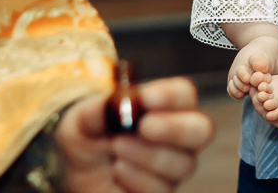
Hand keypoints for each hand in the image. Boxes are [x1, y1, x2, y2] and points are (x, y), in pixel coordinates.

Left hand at [56, 76, 214, 192]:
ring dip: (148, 155)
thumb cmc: (88, 134)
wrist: (76, 171)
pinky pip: (163, 190)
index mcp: (165, 106)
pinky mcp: (161, 191)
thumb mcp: (81, 119)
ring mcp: (174, 167)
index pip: (184, 94)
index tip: (145, 98)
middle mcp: (178, 136)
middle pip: (201, 130)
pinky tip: (118, 170)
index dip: (170, 96)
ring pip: (183, 164)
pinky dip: (138, 179)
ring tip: (116, 148)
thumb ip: (94, 111)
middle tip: (145, 127)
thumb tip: (109, 105)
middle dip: (175, 128)